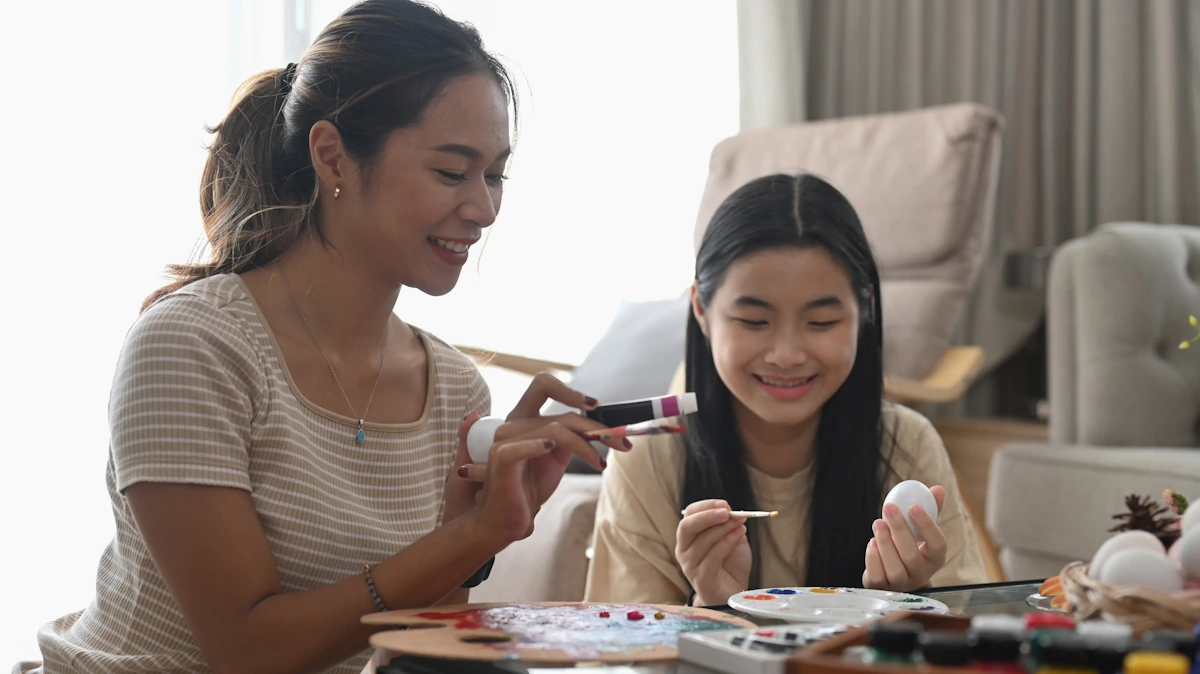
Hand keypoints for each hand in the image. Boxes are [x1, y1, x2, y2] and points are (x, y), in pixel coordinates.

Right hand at [452, 373, 629, 548]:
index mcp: (524, 419)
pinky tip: (551, 449)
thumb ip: (572, 438)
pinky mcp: (500, 458)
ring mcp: (504, 439)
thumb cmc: (529, 489)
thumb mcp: (556, 458)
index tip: (595, 405)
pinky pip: (522, 446)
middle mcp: (512, 424)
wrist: (508, 520)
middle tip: (621, 441)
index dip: (569, 391)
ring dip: (585, 446)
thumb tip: (601, 427)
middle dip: (594, 427)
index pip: (543, 385)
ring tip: (600, 464)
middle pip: (561, 415)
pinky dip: (539, 446)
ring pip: (554, 430)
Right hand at [676, 500, 751, 606]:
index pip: (689, 515)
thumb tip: (731, 510)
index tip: (724, 504)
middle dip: (707, 516)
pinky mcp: (701, 580)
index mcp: (688, 536)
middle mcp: (683, 550)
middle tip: (727, 512)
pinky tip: (739, 535)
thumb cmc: (731, 563)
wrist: (734, 592)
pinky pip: (712, 558)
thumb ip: (729, 525)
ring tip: (740, 523)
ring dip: (723, 529)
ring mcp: (690, 566)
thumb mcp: (732, 538)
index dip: (705, 507)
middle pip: (687, 527)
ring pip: (702, 542)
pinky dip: (727, 543)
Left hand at [862, 485, 947, 590]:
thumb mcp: (921, 530)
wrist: (893, 573)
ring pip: (895, 569)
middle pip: (912, 556)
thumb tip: (937, 489)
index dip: (927, 526)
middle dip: (899, 530)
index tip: (914, 506)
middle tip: (889, 508)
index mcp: (935, 558)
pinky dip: (873, 558)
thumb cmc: (910, 546)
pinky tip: (871, 543)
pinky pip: (877, 576)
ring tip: (878, 523)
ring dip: (885, 543)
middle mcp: (921, 574)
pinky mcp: (882, 588)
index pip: (938, 545)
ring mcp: (902, 584)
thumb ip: (930, 510)